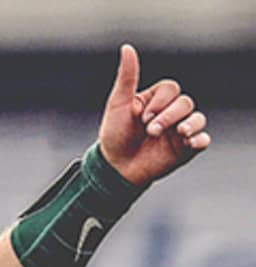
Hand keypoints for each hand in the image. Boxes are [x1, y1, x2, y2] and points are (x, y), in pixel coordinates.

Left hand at [99, 44, 209, 186]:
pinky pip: (203, 139)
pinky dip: (200, 138)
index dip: (160, 101)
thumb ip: (127, 77)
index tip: (142, 117)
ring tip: (177, 133)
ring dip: (188, 124)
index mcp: (155, 100)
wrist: (115, 167)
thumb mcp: (118, 104)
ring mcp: (179, 130)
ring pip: (197, 118)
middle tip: (150, 130)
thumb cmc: (114, 135)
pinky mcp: (185, 148)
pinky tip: (190, 142)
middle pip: (185, 102)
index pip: (170, 89)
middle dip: (168, 115)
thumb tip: (127, 47)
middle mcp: (170, 113)